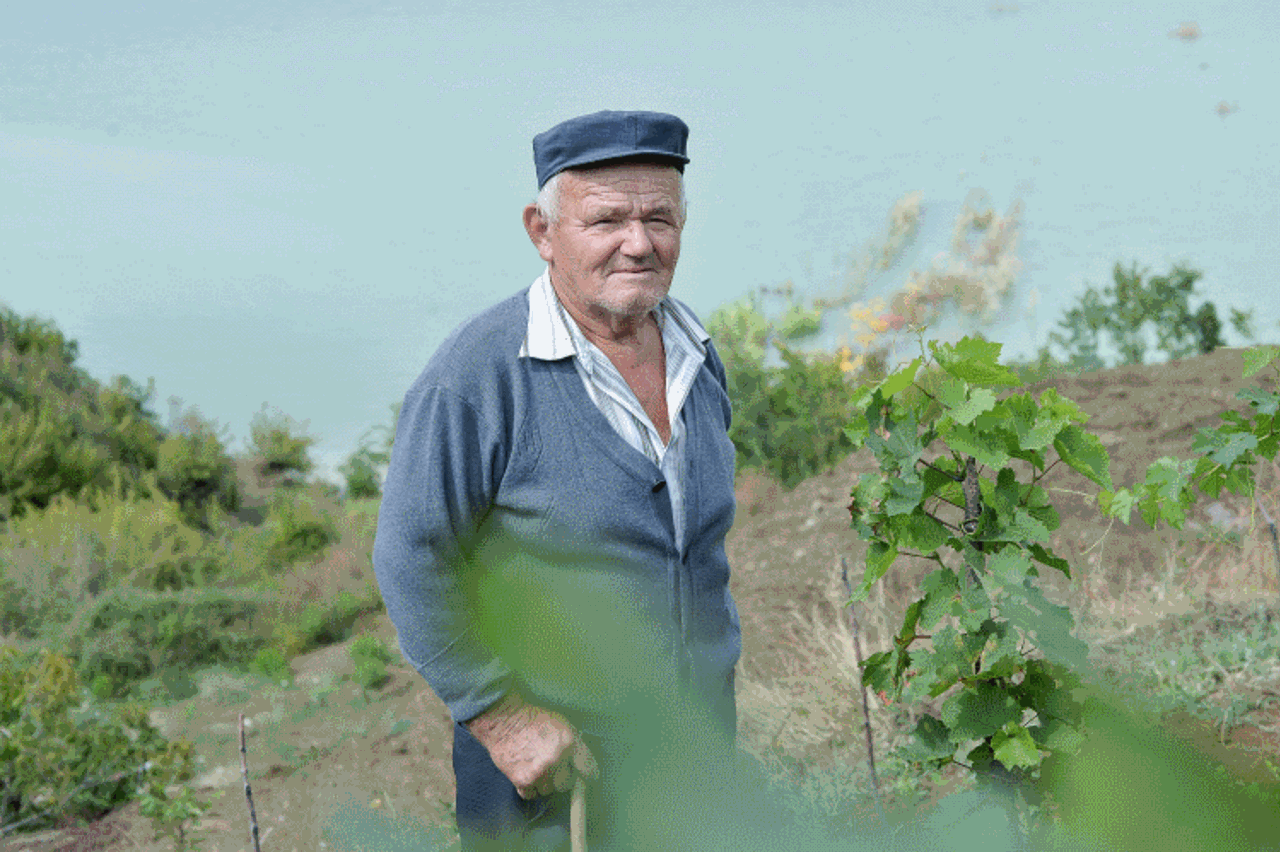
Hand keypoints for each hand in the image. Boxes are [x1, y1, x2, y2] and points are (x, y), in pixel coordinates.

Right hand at [465, 693, 596, 798]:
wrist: (503, 720)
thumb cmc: (532, 719)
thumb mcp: (561, 723)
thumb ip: (574, 744)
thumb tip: (581, 763)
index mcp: (569, 743)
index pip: (588, 769)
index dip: (587, 774)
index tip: (585, 777)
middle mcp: (556, 760)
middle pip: (567, 783)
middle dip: (562, 777)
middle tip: (553, 768)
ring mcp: (540, 772)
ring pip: (549, 790)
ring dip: (544, 783)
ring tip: (536, 768)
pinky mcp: (522, 781)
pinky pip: (531, 795)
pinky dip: (529, 788)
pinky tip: (526, 774)